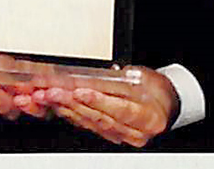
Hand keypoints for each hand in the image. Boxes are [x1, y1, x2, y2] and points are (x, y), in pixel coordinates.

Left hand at [35, 70, 175, 147]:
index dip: (98, 100)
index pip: (120, 109)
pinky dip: (72, 114)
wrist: (165, 103)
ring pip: (91, 123)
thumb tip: (94, 76)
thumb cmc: (155, 88)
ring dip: (67, 109)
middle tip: (53, 92)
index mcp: (148, 117)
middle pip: (101, 118)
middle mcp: (135, 132)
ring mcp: (122, 137)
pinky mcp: (111, 136)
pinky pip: (89, 126)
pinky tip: (58, 105)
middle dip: (74, 104)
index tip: (79, 91)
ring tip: (48, 97)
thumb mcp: (143, 78)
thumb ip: (120, 80)